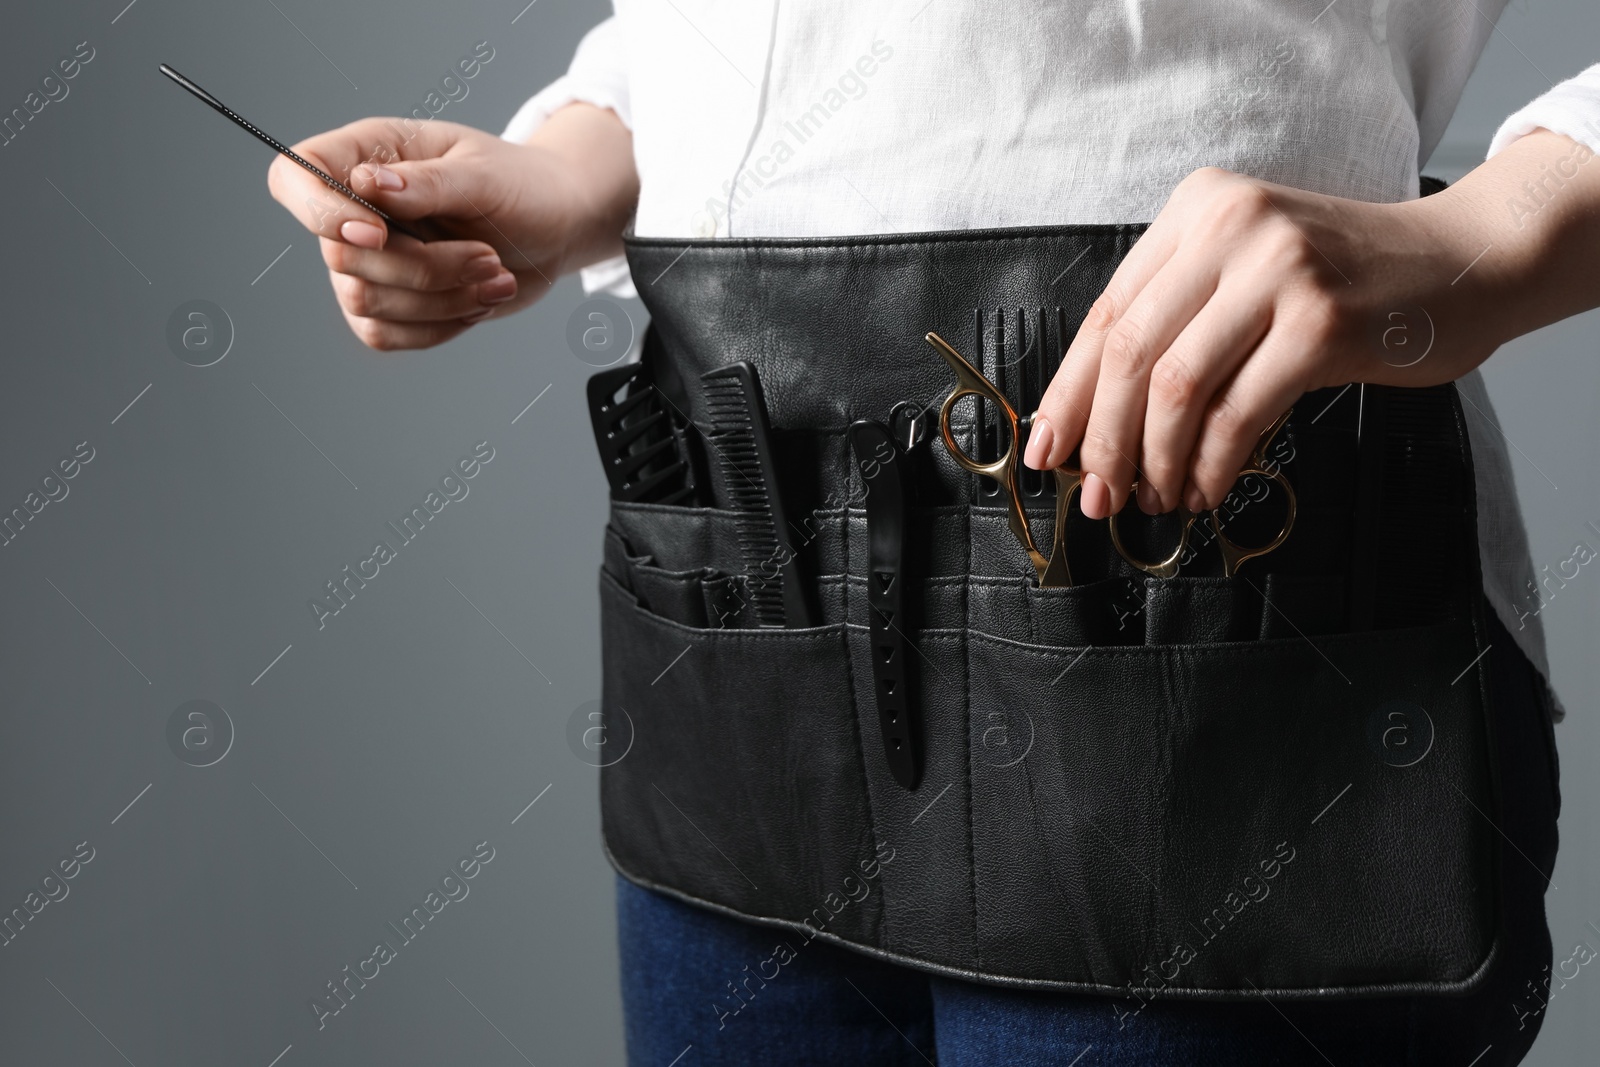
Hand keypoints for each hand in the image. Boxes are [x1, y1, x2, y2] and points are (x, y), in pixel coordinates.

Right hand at [267, 117, 588, 349]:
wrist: (556, 228)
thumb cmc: (524, 187)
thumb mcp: (485, 176)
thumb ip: (427, 182)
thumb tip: (367, 184)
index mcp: (368, 154)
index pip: (294, 177)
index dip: (320, 211)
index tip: (381, 232)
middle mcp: (356, 208)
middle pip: (341, 256)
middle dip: (422, 269)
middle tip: (489, 258)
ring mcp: (368, 260)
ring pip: (364, 303)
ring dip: (441, 300)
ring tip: (496, 278)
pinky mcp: (390, 304)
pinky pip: (384, 335)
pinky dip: (439, 326)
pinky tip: (478, 301)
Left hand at [1019, 150, 1584, 517]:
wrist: (1464, 261)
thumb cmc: (1347, 281)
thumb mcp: (1249, 272)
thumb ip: (1177, 322)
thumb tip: (1094, 419)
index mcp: (1198, 209)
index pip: (1106, 312)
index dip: (1068, 392)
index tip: (1047, 448)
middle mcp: (1232, 227)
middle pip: (1129, 353)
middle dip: (1102, 438)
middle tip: (1097, 494)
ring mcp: (1279, 270)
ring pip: (1175, 387)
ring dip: (1154, 459)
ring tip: (1155, 497)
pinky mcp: (1322, 322)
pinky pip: (1239, 413)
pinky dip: (1212, 464)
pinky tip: (1207, 489)